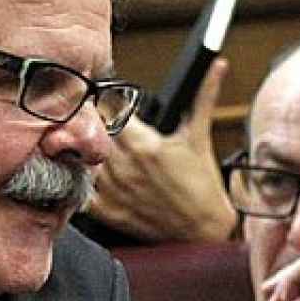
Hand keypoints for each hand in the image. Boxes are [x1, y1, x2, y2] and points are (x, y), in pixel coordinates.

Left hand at [87, 57, 236, 241]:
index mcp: (145, 145)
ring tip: (99, 149)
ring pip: (84, 158)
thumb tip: (217, 67)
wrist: (204, 232)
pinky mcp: (109, 212)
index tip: (112, 104)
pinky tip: (92, 174)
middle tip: (104, 125)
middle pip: (94, 133)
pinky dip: (82, 180)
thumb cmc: (203, 189)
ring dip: (88, 151)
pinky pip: (82, 190)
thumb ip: (204, 96)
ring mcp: (114, 190)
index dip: (108, 103)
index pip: (110, 110)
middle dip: (98, 126)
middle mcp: (125, 167)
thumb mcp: (200, 138)